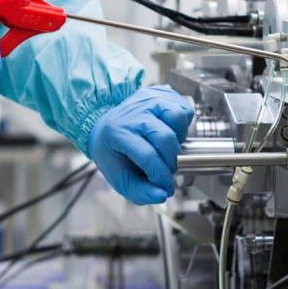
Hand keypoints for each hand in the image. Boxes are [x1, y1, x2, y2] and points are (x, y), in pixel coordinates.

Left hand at [89, 85, 194, 204]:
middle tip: (166, 168)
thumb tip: (161, 195)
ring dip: (179, 137)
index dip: (161, 176)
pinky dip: (182, 122)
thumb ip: (140, 192)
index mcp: (118, 133)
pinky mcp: (158, 93)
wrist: (105, 128)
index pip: (148, 156)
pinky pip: (181, 106)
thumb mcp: (120, 178)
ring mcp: (146, 100)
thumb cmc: (114, 153)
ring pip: (176, 116)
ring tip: (168, 146)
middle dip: (171, 160)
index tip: (166, 187)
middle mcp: (132, 113)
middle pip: (165, 137)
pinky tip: (171, 131)